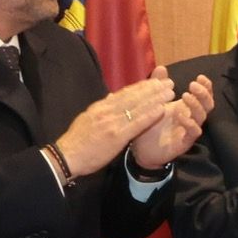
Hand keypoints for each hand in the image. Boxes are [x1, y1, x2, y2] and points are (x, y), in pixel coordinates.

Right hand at [55, 73, 175, 175]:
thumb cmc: (78, 141)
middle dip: (152, 88)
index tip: (155, 81)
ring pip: (137, 106)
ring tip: (170, 92)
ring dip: (156, 98)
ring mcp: (112, 122)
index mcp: (100, 107)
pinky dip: (150, 115)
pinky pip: (137, 123)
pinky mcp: (117, 136)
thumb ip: (102, 109)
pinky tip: (162, 109)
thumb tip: (112, 97)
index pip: (124, 93)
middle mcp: (107, 111)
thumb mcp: (88, 118)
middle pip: (133, 96)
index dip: (141, 86)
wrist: (67, 156)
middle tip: (168, 82)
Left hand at [130, 71, 214, 169]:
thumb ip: (158, 85)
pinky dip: (189, 123)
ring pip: (201, 117)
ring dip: (196, 105)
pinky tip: (181, 116)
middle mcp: (191, 117)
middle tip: (193, 85)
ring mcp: (189, 130)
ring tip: (186, 96)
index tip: (200, 77)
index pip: (203, 95)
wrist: (141, 149)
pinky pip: (193, 132)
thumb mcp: (152, 102)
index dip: (206, 86)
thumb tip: (161, 67)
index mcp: (186, 107)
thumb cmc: (149, 125)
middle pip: (207, 105)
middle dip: (204, 93)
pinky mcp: (184, 142)